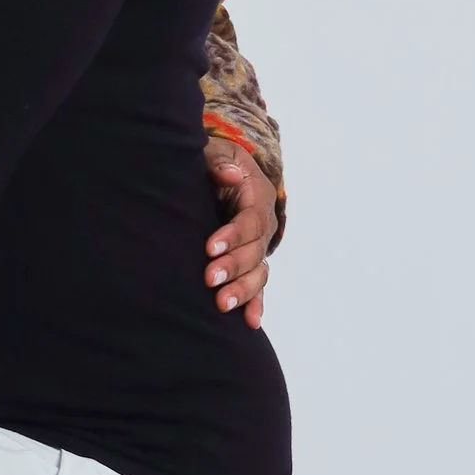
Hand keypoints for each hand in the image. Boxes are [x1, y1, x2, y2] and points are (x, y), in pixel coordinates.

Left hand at [204, 142, 277, 328]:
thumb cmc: (213, 162)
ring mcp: (259, 245)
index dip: (233, 235)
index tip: (210, 248)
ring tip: (222, 304)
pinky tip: (251, 323)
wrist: (218, 174)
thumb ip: (219, 161)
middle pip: (255, 250)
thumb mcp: (215, 151)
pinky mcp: (250, 262)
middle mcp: (264, 224)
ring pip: (258, 272)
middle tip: (210, 279)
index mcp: (257, 195)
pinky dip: (255, 303)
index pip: (250, 220)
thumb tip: (230, 174)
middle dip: (234, 267)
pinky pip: (258, 285)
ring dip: (243, 290)